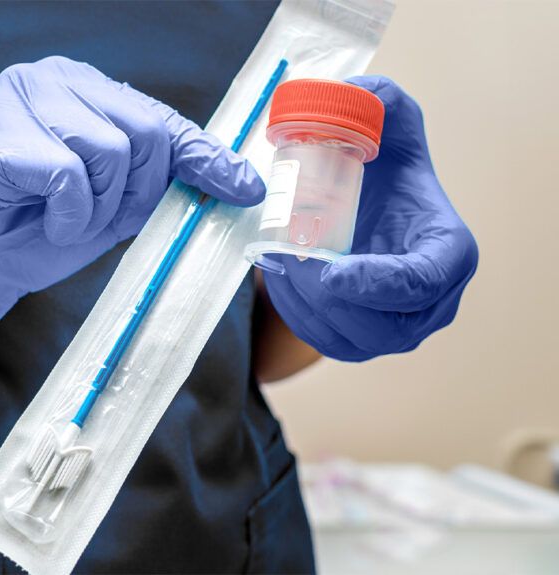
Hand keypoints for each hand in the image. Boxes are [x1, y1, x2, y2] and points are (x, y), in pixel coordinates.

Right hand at [0, 56, 263, 365]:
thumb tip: (239, 183)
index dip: (205, 158)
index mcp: (85, 89)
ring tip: (62, 220)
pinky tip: (42, 222)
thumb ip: (163, 183)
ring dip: (95, 208)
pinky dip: (66, 214)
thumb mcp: (114, 206)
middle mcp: (53, 79)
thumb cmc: (37, 231)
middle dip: (133, 194)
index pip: (161, 119)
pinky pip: (68, 175)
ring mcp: (19, 99)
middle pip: (143, 133)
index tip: (245, 190)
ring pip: (109, 151)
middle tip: (96, 219)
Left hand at [262, 76, 477, 361]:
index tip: (330, 272)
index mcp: (448, 251)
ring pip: (352, 339)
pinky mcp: (364, 340)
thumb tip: (350, 93)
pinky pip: (329, 341)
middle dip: (328, 297)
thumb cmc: (384, 166)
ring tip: (277, 265)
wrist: (367, 201)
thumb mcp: (388, 122)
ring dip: (306, 307)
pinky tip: (279, 279)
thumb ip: (379, 100)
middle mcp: (433, 301)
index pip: (421, 281)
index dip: (377, 283)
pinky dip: (297, 315)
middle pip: (384, 323)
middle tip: (288, 260)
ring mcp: (400, 328)